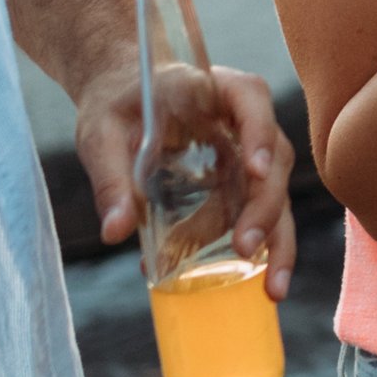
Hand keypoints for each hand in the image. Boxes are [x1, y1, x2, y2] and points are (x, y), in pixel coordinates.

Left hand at [74, 60, 301, 300]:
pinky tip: (257, 281)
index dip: (259, 132)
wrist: (121, 95)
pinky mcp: (241, 178)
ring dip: (275, 238)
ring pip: (275, 191)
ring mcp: (247, 150)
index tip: (256, 169)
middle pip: (273, 158)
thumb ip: (111, 179)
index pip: (250, 98)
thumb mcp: (101, 137)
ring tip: (272, 289)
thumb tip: (116, 232)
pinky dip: (260, 245)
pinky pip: (257, 210)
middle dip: (264, 207)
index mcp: (210, 88)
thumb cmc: (114, 104)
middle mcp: (242, 118)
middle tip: (245, 248)